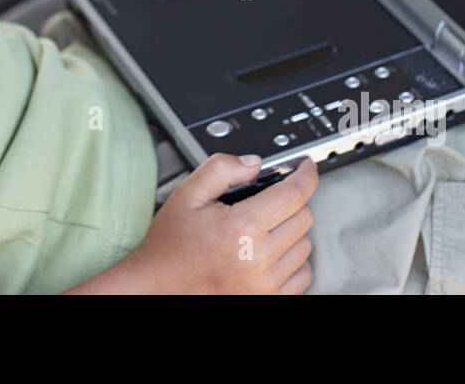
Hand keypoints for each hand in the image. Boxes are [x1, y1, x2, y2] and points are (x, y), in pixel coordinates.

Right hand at [127, 153, 318, 293]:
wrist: (158, 287)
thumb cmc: (171, 247)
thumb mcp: (188, 194)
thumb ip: (222, 169)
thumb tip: (255, 164)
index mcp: (241, 229)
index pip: (294, 194)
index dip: (306, 175)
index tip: (306, 168)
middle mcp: (259, 259)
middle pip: (304, 217)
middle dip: (290, 202)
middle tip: (266, 202)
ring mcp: (266, 284)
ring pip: (306, 245)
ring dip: (291, 231)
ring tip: (261, 230)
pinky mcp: (269, 300)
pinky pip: (303, 274)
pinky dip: (292, 261)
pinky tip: (269, 253)